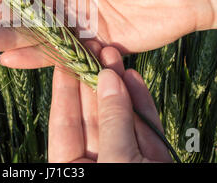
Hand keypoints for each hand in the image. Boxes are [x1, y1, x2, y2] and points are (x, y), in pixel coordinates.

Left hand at [49, 44, 171, 162]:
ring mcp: (126, 160)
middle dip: (94, 81)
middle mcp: (98, 160)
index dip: (64, 91)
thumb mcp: (117, 159)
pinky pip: (145, 127)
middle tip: (94, 49)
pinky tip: (133, 77)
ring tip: (113, 55)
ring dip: (118, 86)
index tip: (63, 61)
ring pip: (120, 118)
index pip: (63, 124)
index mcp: (75, 167)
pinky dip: (141, 103)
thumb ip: (112, 120)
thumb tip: (108, 78)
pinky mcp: (153, 159)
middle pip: (92, 116)